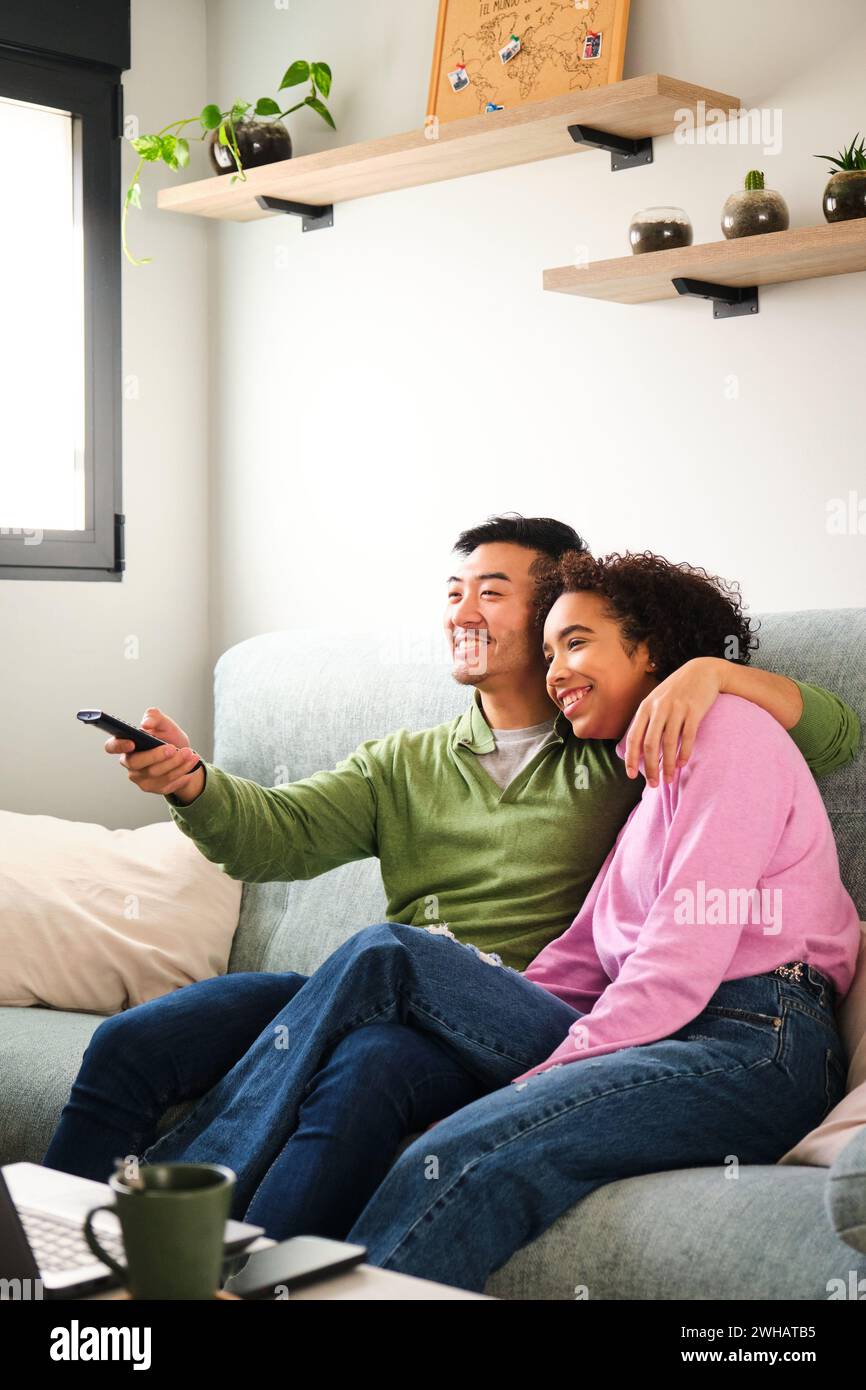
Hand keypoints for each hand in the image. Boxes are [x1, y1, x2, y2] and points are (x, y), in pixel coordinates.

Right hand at [104, 707, 203, 800]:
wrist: (185, 756)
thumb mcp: (165, 724)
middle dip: (157, 756)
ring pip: (155, 774)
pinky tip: (190, 765)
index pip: (112, 746)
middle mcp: (130, 763)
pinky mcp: (153, 788)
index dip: (118, 746)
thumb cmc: (169, 738)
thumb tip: (147, 723)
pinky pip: (166, 783)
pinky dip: (181, 772)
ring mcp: (140, 778)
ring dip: (175, 764)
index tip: (132, 742)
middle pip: (137, 763)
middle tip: (173, 748)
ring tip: (189, 753)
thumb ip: (155, 717)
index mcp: (127, 744)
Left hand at [624, 657, 722, 786]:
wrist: (702, 670)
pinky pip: (688, 736)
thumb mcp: (657, 700)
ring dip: (668, 764)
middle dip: (650, 767)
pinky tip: (682, 764)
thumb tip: (639, 749)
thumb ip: (647, 720)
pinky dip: (684, 753)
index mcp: (646, 707)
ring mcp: (677, 708)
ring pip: (669, 743)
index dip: (631, 758)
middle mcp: (659, 708)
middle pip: (650, 744)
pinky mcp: (694, 710)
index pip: (633, 737)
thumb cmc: (677, 690)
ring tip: (668, 779)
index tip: (631, 775)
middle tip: (653, 784)